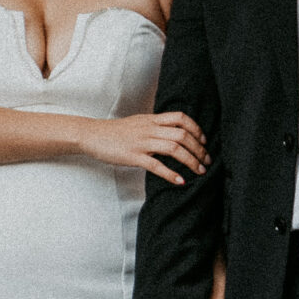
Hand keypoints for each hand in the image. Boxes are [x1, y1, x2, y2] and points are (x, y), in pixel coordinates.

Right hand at [80, 110, 209, 184]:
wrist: (92, 134)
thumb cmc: (115, 132)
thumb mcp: (138, 122)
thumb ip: (155, 126)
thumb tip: (173, 133)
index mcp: (152, 119)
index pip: (181, 117)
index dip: (196, 128)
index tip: (204, 141)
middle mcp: (149, 128)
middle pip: (182, 134)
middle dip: (199, 149)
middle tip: (207, 161)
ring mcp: (142, 142)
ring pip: (174, 148)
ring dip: (191, 161)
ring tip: (200, 171)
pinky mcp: (133, 156)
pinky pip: (156, 165)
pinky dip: (170, 174)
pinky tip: (180, 181)